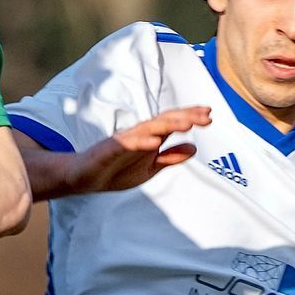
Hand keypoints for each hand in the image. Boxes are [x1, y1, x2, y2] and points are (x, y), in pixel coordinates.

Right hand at [61, 106, 212, 194]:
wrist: (85, 178)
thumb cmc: (116, 170)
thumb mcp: (150, 168)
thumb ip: (170, 157)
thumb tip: (193, 148)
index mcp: (149, 137)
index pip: (172, 123)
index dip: (190, 118)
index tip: (209, 116)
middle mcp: (139, 134)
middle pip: (165, 121)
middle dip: (185, 117)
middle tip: (205, 115)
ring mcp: (124, 140)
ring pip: (149, 129)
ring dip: (168, 125)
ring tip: (187, 124)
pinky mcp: (110, 150)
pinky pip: (127, 144)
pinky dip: (141, 142)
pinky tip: (155, 142)